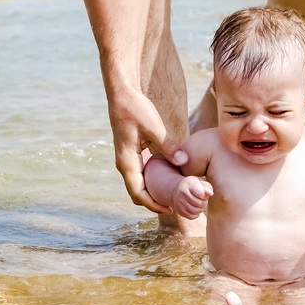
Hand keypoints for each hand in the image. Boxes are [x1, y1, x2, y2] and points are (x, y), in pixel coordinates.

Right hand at [109, 87, 188, 213]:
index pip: (137, 192)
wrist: (122, 94)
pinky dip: (152, 181)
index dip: (152, 204)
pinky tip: (167, 180)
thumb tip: (183, 162)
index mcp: (126, 161)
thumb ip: (168, 145)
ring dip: (153, 192)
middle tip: (175, 207)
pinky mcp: (132, 153)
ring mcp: (127, 159)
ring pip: (139, 184)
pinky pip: (141, 174)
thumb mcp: (154, 126)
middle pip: (137, 192)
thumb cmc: (135, 109)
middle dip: (153, 202)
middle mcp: (124, 163)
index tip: (169, 210)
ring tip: (173, 197)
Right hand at [172, 177, 213, 219]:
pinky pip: (192, 216)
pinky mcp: (180, 211)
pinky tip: (194, 208)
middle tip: (202, 199)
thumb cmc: (194, 186)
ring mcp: (180, 203)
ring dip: (201, 209)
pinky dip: (196, 214)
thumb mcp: (201, 183)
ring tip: (200, 204)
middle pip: (200, 203)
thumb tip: (211, 193)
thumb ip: (207, 187)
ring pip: (196, 211)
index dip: (205, 195)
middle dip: (204, 202)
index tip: (203, 193)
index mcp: (189, 184)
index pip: (200, 193)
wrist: (178, 190)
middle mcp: (182, 193)